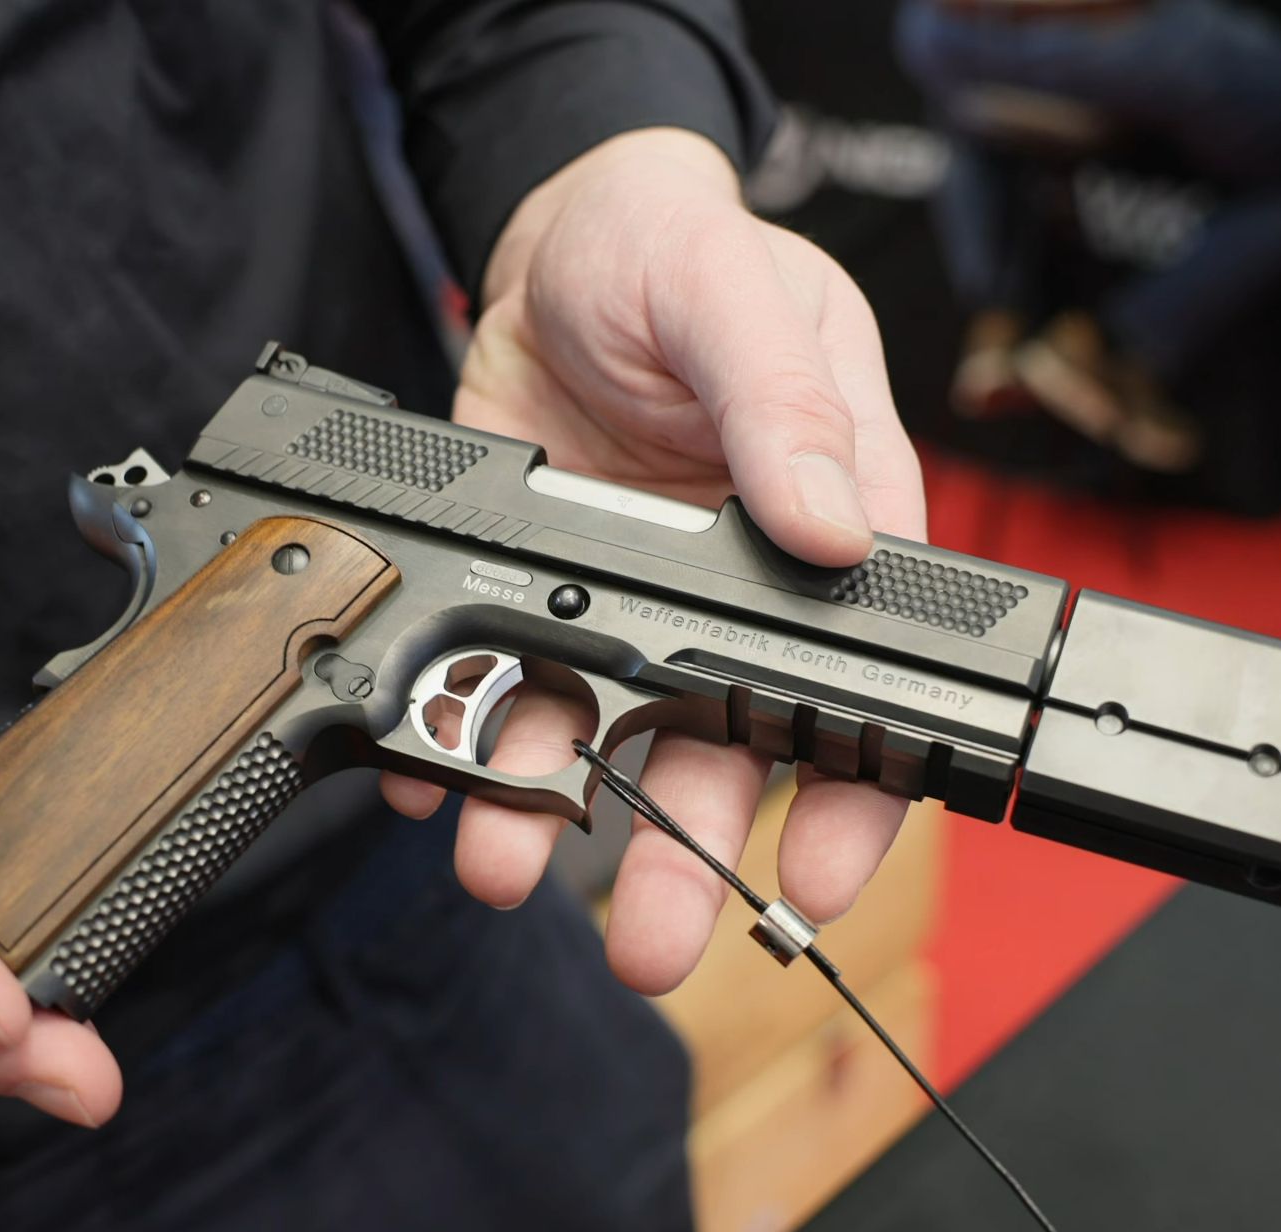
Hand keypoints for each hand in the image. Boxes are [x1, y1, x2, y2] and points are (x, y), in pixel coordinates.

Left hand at [378, 128, 927, 994]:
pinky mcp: (525, 591)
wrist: (551, 235)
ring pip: (601, 743)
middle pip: (726, 755)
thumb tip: (832, 528)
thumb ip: (782, 408)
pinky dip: (449, 744)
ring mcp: (623, 603)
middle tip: (653, 947)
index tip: (816, 877)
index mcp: (826, 531)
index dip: (850, 796)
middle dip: (688, 863)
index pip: (859, 690)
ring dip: (552, 819)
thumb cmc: (677, 248)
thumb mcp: (736, 300)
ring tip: (504, 867)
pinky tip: (421, 777)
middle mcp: (730, 595)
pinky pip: (493, 692)